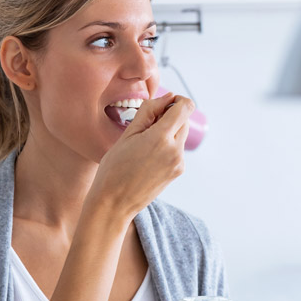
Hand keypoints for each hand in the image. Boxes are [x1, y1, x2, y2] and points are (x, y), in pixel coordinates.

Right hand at [85, 92, 194, 221]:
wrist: (114, 203)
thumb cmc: (114, 168)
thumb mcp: (127, 134)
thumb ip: (149, 111)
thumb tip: (167, 98)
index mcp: (161, 137)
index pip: (186, 107)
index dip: (176, 101)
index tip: (163, 105)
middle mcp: (175, 150)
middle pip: (184, 120)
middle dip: (170, 117)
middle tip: (146, 127)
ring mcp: (178, 163)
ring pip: (181, 135)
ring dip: (168, 132)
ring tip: (144, 145)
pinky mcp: (177, 172)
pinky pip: (177, 150)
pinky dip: (166, 147)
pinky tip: (147, 158)